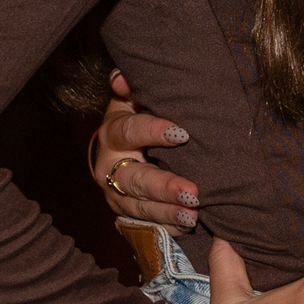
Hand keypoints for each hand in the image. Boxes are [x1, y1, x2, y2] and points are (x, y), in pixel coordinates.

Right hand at [89, 69, 197, 228]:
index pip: (129, 132)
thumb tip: (120, 76)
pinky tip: (185, 227)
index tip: (183, 134)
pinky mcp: (124, 215)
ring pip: (139, 207)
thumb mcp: (132, 101)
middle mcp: (110, 167)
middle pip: (135, 179)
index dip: (152, 131)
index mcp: (113, 133)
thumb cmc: (134, 120)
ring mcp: (115, 194)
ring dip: (167, 213)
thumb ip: (131, 88)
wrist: (113, 152)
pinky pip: (142, 226)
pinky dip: (165, 228)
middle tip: (193, 192)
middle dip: (164, 187)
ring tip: (193, 216)